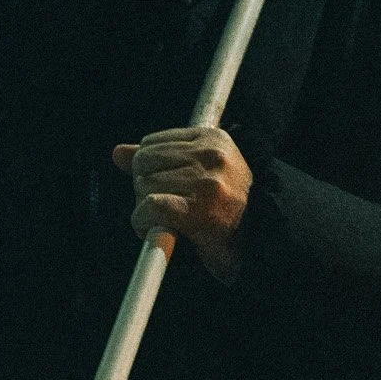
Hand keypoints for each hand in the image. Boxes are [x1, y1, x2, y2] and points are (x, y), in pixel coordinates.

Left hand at [114, 126, 251, 284]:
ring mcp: (206, 182)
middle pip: (144, 162)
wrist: (263, 241)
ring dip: (144, 208)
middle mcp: (211, 155)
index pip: (151, 143)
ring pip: (143, 186)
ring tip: (164, 221)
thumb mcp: (199, 173)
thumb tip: (117, 152)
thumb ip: (159, 158)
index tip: (163, 189)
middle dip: (144, 187)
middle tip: (162, 208)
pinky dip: (142, 221)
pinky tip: (152, 229)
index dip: (148, 169)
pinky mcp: (199, 210)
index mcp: (213, 138)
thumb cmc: (227, 209)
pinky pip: (150, 207)